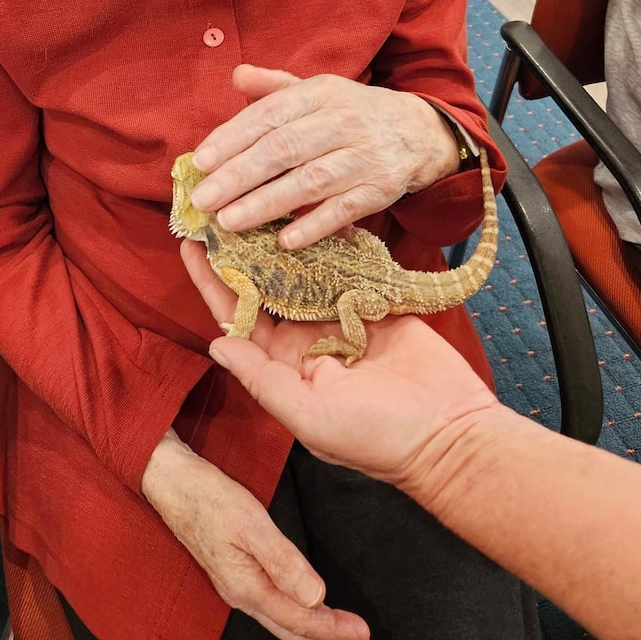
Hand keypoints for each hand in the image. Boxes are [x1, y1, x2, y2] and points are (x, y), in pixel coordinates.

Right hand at [141, 428, 369, 639]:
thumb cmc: (209, 497)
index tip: (361, 633)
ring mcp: (234, 583)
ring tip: (337, 625)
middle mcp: (240, 592)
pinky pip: (269, 603)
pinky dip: (292, 610)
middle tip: (357, 635)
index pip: (298, 620)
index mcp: (246, 586)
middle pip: (289, 628)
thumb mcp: (250, 523)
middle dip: (324, 635)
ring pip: (279, 618)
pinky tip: (300, 600)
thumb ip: (283, 562)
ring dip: (310, 625)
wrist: (171, 481)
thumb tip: (315, 597)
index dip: (331, 630)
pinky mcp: (232, 570)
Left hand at [180, 239, 498, 491]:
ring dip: (279, 241)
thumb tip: (216, 345)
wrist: (449, 434)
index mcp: (282, 367)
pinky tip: (307, 214)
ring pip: (299, 272)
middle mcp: (304, 339)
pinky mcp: (372, 303)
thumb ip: (262, 380)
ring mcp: (339, 318)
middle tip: (221, 211)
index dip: (212, 284)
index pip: (236, 319)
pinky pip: (342, 268)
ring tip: (256, 202)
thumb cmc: (377, 438)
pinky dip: (326, 243)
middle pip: (263, 288)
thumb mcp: (309, 416)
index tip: (191, 246)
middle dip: (241, 253)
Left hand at [189, 65, 458, 247]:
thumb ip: (275, 87)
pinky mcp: (380, 190)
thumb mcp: (317, 91)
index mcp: (321, 93)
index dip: (233, 138)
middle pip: (284, 149)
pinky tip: (284, 240)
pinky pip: (345, 210)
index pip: (270, 115)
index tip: (199, 162)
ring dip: (266, 204)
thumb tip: (236, 76)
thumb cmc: (351, 113)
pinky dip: (314, 225)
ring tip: (228, 221)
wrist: (419, 132)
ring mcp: (364, 157)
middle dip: (239, 175)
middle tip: (202, 199)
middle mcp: (343, 122)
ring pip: (310, 182)